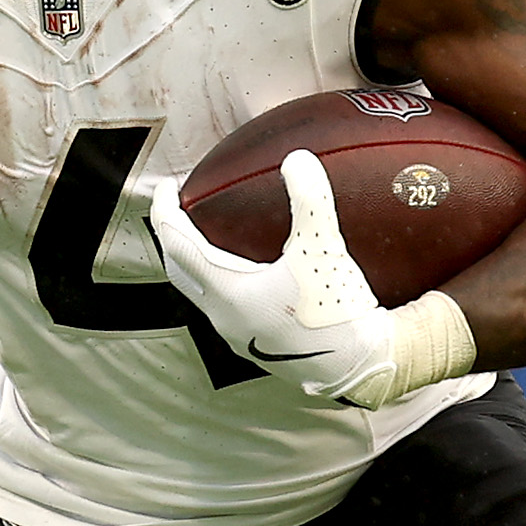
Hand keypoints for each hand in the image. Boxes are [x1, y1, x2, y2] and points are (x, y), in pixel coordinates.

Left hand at [144, 153, 474, 409]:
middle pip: (180, 270)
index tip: (166, 189)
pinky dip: (219, 280)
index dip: (165, 213)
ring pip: (200, 291)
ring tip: (207, 235)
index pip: (176, 245)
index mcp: (227, 291)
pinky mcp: (256, 344)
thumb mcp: (324, 248)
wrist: (360, 367)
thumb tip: (297, 159)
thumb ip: (309, 199)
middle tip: (179, 209)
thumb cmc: (336, 312)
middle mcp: (223, 316)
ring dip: (196, 261)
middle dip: (173, 237)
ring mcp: (237, 334)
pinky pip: (222, 305)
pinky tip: (246, 270)